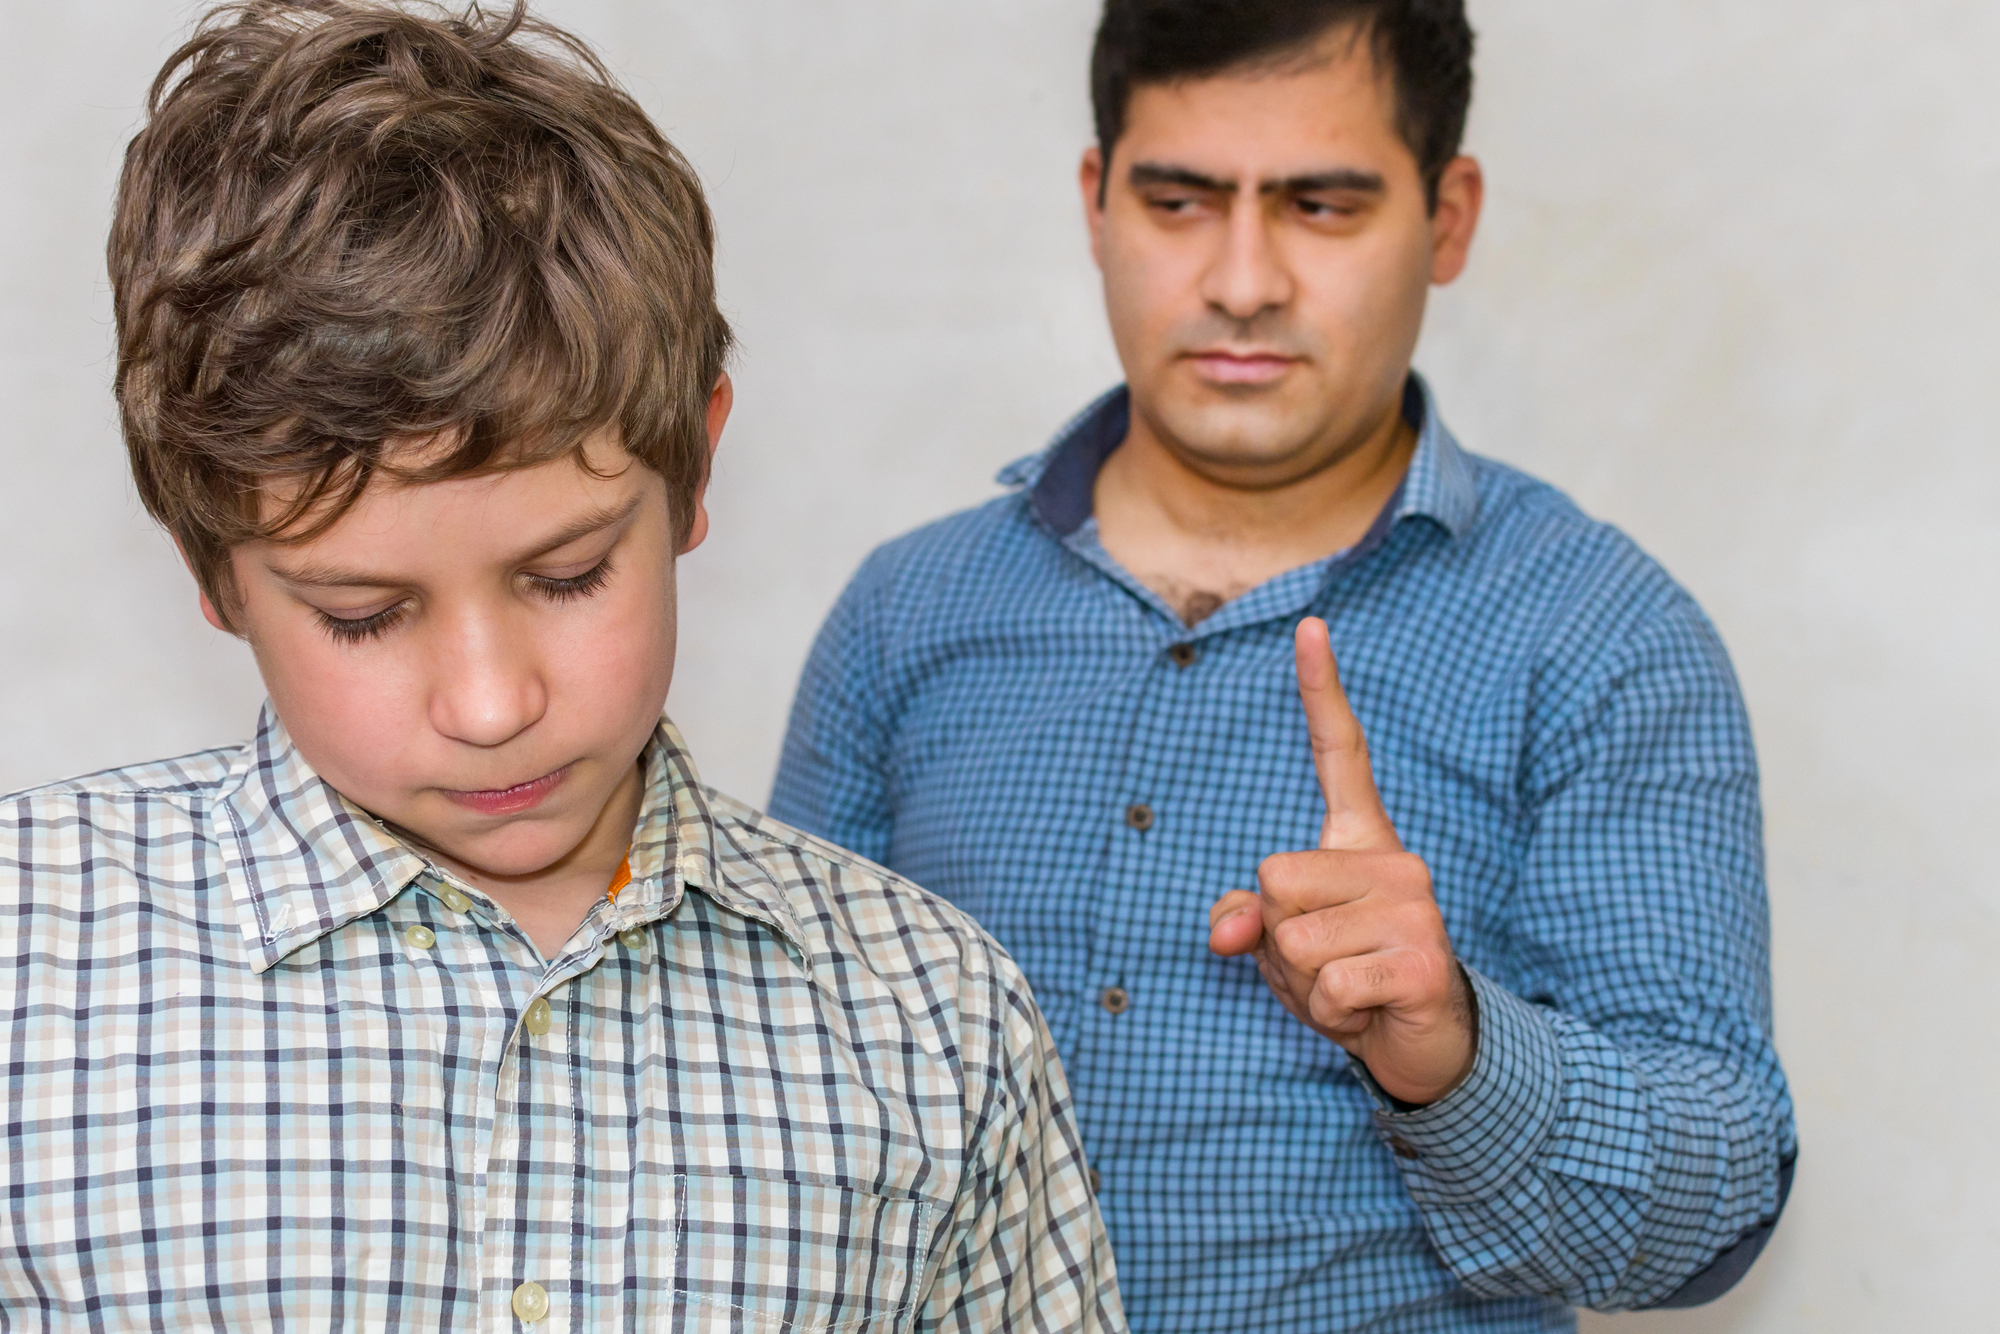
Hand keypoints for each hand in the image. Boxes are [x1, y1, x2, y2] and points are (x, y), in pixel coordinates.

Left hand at [1208, 617, 1474, 1105]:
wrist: (1425, 1045)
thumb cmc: (1350, 979)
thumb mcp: (1283, 945)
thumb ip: (1246, 920)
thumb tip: (1228, 927)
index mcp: (1359, 840)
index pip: (1339, 752)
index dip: (1321, 689)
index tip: (1310, 625)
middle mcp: (1394, 858)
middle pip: (1274, 877)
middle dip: (1277, 935)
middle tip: (1327, 960)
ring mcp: (1414, 906)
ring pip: (1294, 937)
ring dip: (1304, 982)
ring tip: (1348, 985)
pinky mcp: (1422, 958)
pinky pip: (1329, 982)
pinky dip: (1332, 1013)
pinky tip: (1369, 1010)